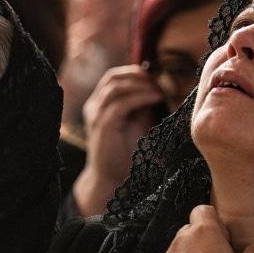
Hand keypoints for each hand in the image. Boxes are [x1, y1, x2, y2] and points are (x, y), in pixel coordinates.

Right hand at [72, 65, 162, 215]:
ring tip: (159, 89)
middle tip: (159, 81)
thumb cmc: (126, 154)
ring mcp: (96, 115)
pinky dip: (141, 97)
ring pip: (116, 86)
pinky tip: (156, 98)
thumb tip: (159, 86)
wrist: (111, 179)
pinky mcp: (103, 125)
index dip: (135, 72)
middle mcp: (94, 107)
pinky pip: (121, 103)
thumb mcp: (136, 123)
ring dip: (141, 84)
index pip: (114, 77)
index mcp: (99, 105)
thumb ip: (142, 105)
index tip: (156, 78)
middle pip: (113, 77)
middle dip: (138, 75)